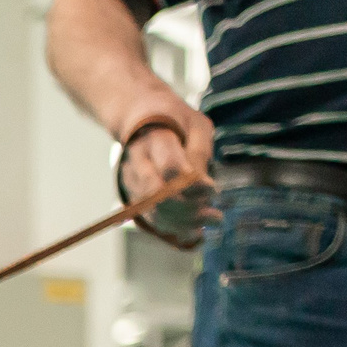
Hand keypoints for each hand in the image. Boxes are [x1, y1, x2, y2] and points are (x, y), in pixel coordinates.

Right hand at [119, 109, 216, 245]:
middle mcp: (137, 162)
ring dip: (183, 224)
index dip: (193, 186)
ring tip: (209, 223)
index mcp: (154, 138)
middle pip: (158, 196)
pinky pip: (150, 220)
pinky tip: (195, 230)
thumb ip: (200, 153)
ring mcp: (131, 181)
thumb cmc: (175, 120)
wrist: (138, 117)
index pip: (170, 168)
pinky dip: (174, 229)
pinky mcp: (132, 195)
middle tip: (216, 217)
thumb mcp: (196, 125)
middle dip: (189, 211)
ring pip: (153, 213)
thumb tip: (204, 188)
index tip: (214, 190)